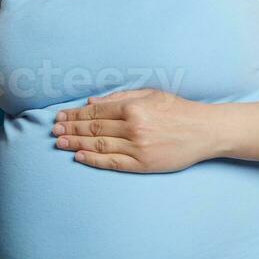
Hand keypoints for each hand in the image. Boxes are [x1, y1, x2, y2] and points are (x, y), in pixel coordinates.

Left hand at [51, 89, 219, 172]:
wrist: (205, 131)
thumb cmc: (177, 109)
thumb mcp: (149, 94)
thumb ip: (119, 97)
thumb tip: (91, 102)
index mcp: (133, 107)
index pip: (95, 111)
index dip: (75, 115)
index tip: (60, 117)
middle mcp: (133, 127)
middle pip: (93, 128)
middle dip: (70, 129)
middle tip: (54, 130)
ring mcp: (139, 147)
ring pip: (100, 145)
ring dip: (76, 143)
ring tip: (59, 143)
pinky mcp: (144, 163)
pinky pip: (114, 163)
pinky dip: (94, 160)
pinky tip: (79, 156)